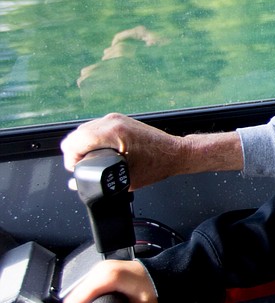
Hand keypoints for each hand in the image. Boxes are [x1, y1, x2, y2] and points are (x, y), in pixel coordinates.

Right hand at [60, 113, 243, 189]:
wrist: (176, 153)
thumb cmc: (157, 164)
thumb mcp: (125, 178)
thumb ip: (97, 181)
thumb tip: (75, 183)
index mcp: (112, 132)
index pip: (74, 142)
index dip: (71, 159)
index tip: (76, 170)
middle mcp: (112, 121)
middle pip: (76, 135)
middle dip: (75, 153)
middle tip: (82, 168)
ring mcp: (115, 118)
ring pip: (84, 130)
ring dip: (82, 146)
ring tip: (89, 162)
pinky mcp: (119, 120)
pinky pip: (95, 128)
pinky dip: (92, 141)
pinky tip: (98, 153)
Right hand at [63, 259, 158, 302]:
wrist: (163, 275)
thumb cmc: (154, 291)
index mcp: (108, 277)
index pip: (77, 299)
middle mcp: (101, 270)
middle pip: (74, 295)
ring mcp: (101, 268)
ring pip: (78, 291)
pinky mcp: (102, 269)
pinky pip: (86, 286)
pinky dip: (86, 298)